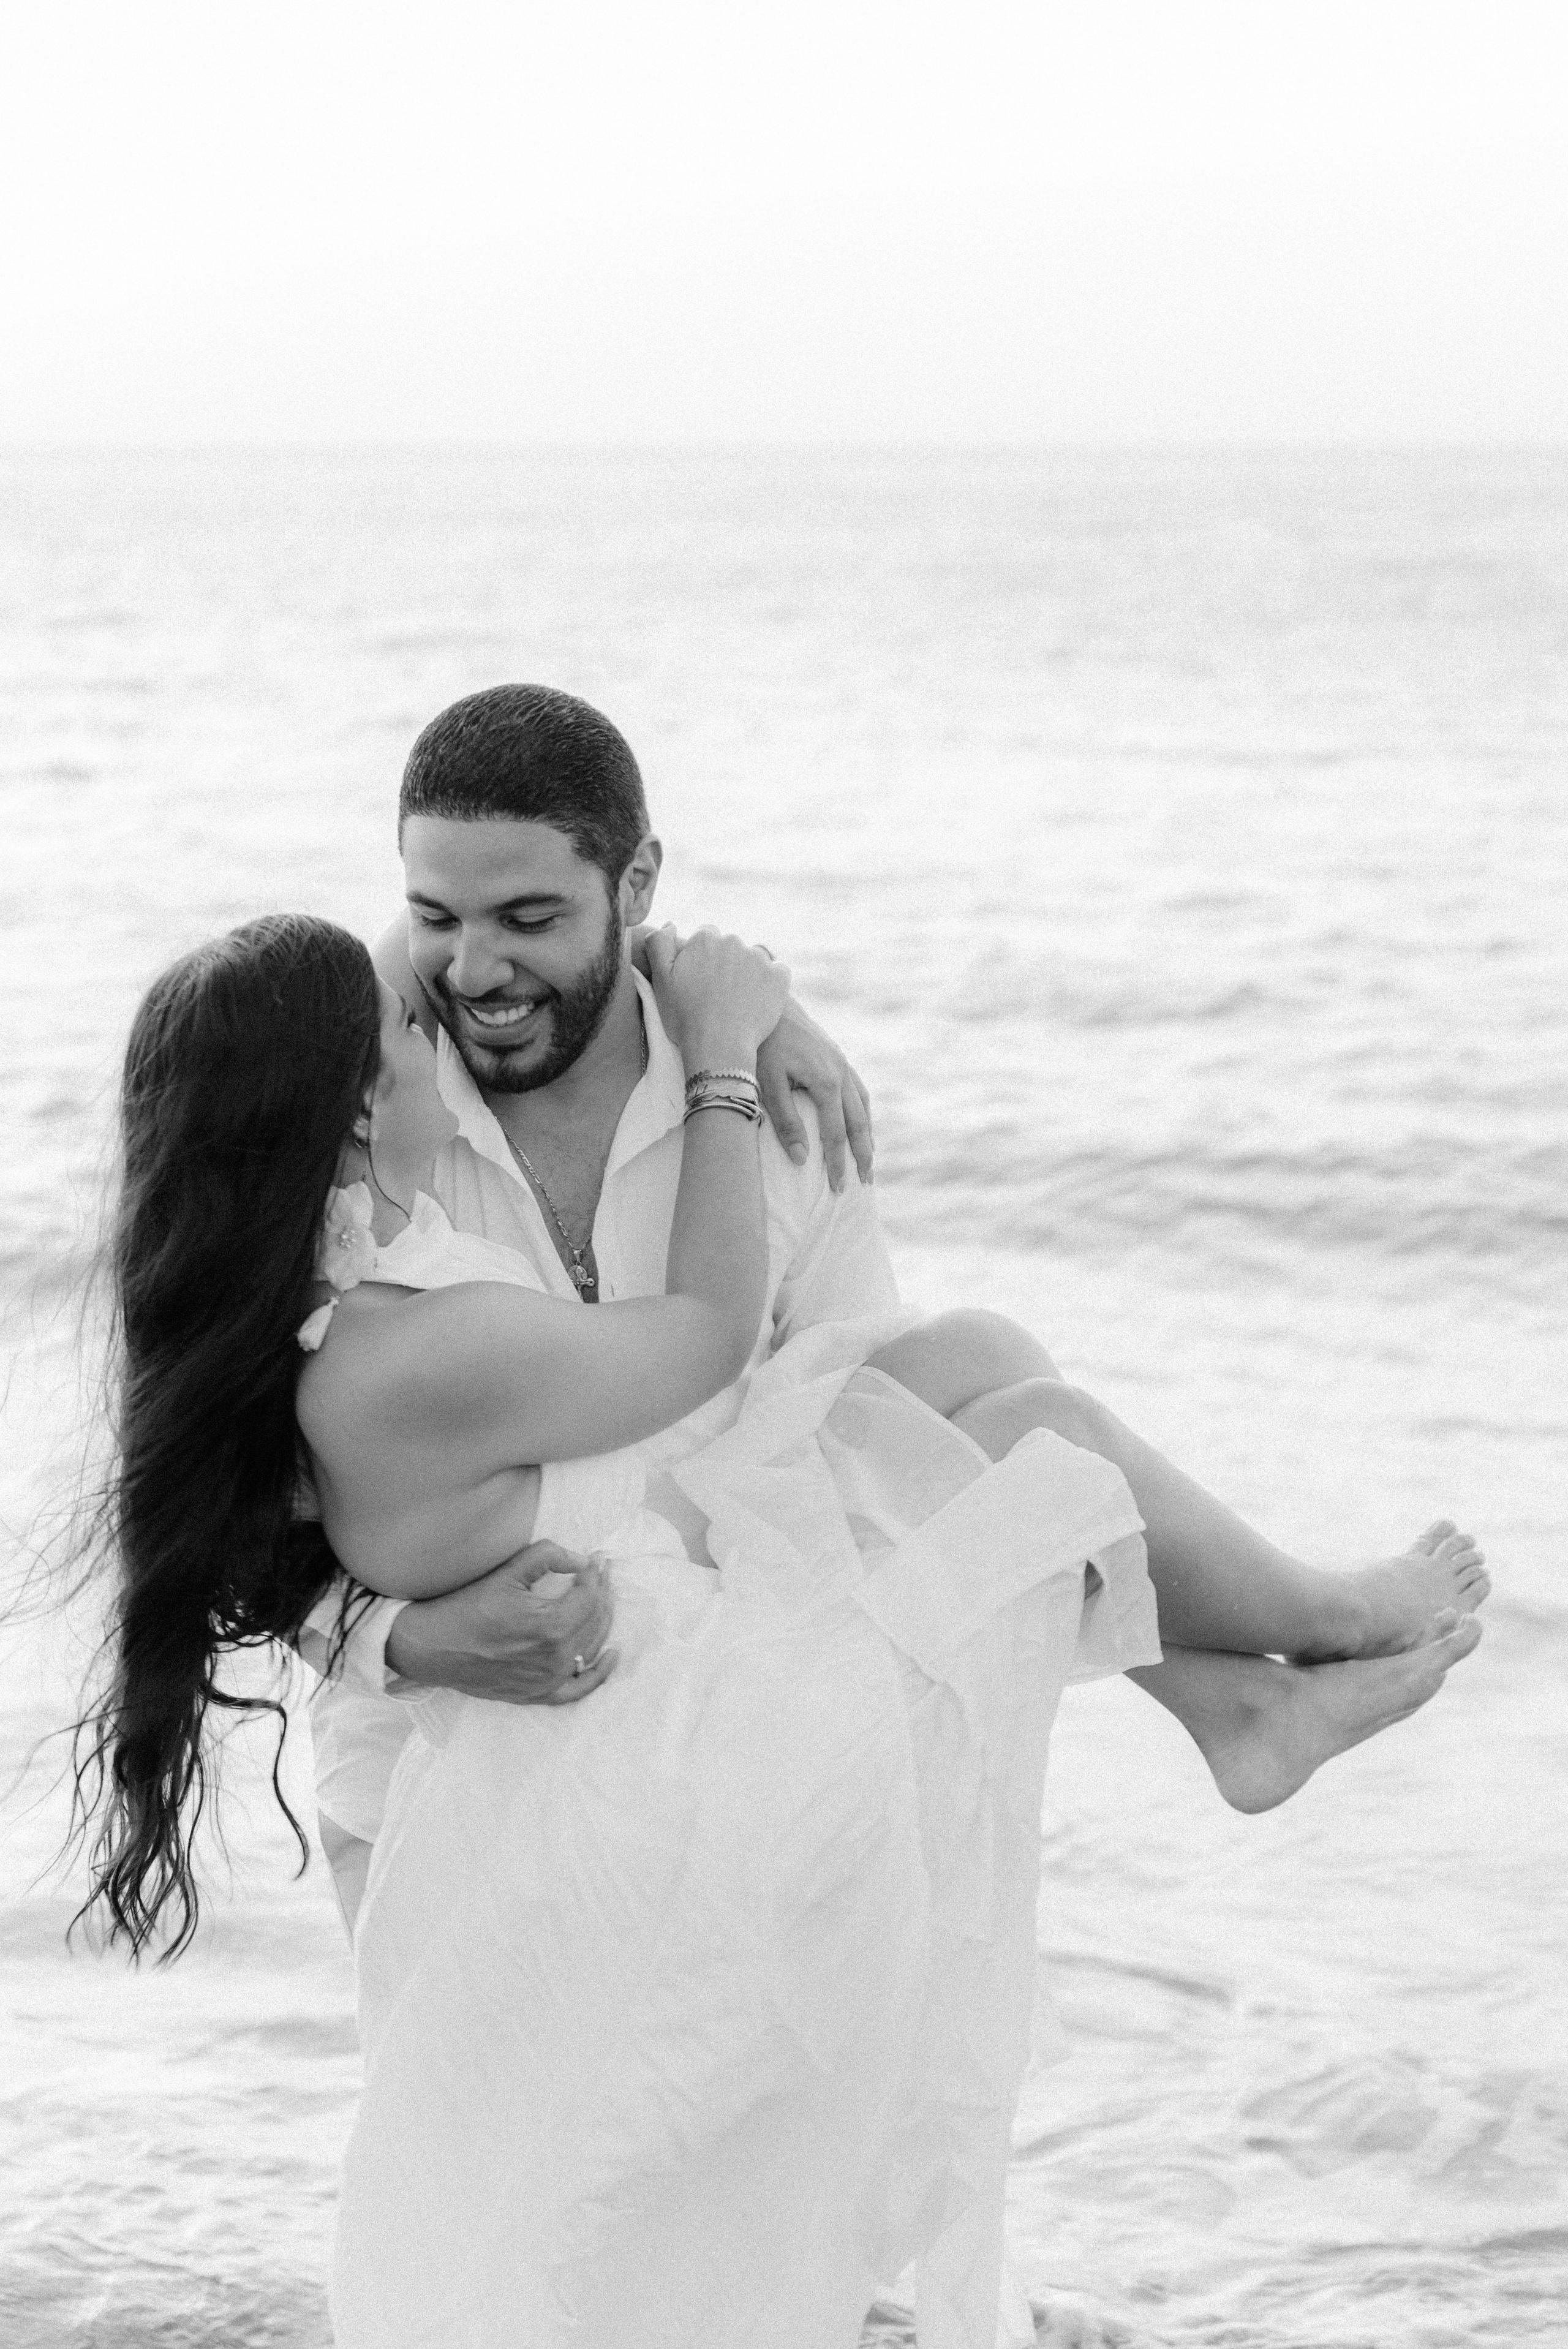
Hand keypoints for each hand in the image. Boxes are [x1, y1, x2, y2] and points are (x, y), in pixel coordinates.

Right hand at [384, 1541, 617, 1705]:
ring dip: (602, 1619)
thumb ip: (548, 1557)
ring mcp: (547, 1680)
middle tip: (602, 1572)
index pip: (590, 1596)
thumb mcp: (507, 1572)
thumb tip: (581, 1559)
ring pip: (592, 1647)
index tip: (597, 1557)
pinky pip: (579, 1689)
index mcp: (550, 1627)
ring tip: (602, 1597)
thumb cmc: (467, 1606)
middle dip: (602, 1591)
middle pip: (595, 1620)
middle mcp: (554, 1658)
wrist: (432, 1646)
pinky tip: (611, 1655)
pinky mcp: (537, 1694)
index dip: (597, 1573)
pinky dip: (599, 1673)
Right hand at [644, 924, 790, 1068]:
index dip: (702, 959)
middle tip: (719, 993)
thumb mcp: (661, 980)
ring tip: (739, 999)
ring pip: (754, 957)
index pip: (706, 937)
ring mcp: (758, 958)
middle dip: (726, 962)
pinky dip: (770, 981)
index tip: (701, 980)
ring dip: (748, 970)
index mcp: (705, 939)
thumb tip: (671, 924)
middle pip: (730, 946)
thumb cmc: (685, 1017)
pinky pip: (777, 970)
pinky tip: (759, 999)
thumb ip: (659, 945)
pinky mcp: (779, 976)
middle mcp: (733, 942)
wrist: (718, 1046)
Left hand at [756, 999, 873, 1191]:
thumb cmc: (761, 1043)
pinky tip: (860, 1123)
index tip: (838, 1189)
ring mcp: (843, 1063)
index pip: (836, 1134)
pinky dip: (863, 1112)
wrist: (767, 1002)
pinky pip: (859, 1090)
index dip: (838, 1164)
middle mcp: (842, 1073)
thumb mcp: (768, 1084)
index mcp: (827, 1082)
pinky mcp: (837, 1056)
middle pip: (859, 1124)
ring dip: (867, 1135)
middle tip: (865, 1183)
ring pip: (864, 1106)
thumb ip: (786, 1122)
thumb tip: (802, 1160)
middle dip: (862, 1156)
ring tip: (868, 1160)